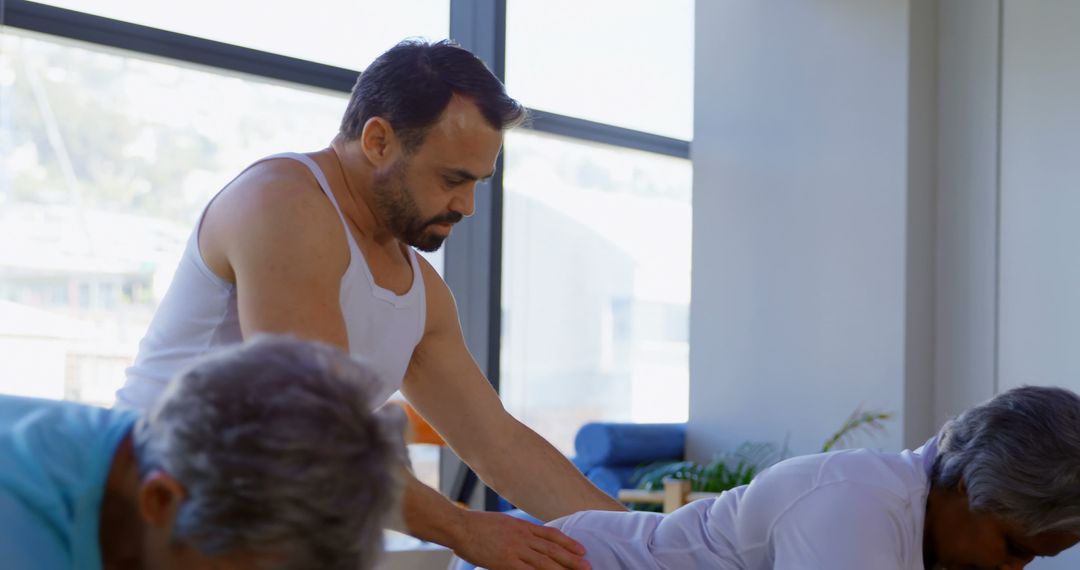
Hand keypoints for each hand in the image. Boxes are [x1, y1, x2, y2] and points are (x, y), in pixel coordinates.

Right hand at [453, 510, 590, 569]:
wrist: (459, 526)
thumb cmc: (476, 526)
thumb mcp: (502, 523)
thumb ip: (516, 531)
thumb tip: (526, 537)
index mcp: (522, 526)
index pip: (551, 535)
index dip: (568, 543)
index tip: (582, 550)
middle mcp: (523, 537)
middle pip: (552, 549)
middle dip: (572, 558)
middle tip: (589, 565)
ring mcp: (515, 549)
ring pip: (545, 561)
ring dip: (563, 569)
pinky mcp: (506, 562)